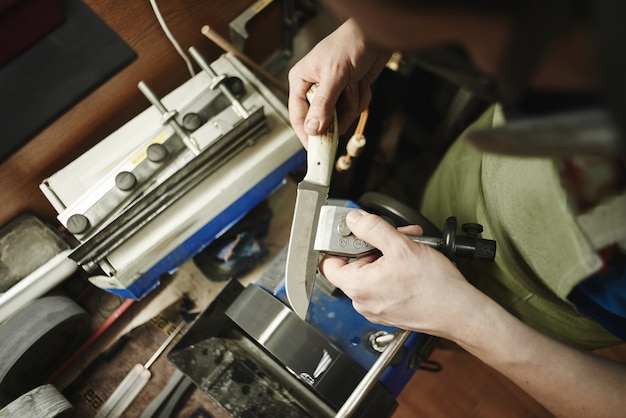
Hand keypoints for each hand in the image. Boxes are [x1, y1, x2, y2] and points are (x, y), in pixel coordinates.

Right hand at [288, 19, 390, 146]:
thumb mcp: (334, 75)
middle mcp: (315, 88)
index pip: (298, 116)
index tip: (315, 150)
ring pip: (342, 116)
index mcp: (301, 81)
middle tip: (346, 100)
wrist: (376, 36)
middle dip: (340, 112)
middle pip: (323, 120)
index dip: (307, 134)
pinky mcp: (348, 93)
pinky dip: (362, 98)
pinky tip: (361, 83)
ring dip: (353, 103)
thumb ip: (323, 104)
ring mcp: (333, 92)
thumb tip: (312, 128)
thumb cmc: (350, 43)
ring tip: (354, 83)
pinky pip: (354, 109)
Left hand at [319, 209, 485, 339]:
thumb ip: (372, 228)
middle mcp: (362, 301)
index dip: (339, 243)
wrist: (459, 312)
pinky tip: (414, 261)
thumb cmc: (434, 287)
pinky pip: (385, 283)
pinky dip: (396, 269)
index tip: (352, 231)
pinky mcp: (391, 310)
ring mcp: (376, 308)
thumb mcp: (400, 246)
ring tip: (411, 245)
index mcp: (357, 287)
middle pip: (356, 263)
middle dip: (375, 243)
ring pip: (373, 271)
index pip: (329, 262)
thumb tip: (354, 219)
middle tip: (395, 234)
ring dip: (390, 253)